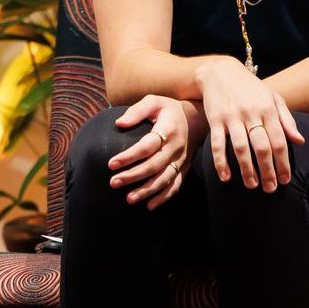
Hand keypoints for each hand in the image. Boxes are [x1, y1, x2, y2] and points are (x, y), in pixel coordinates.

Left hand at [109, 95, 198, 210]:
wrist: (197, 118)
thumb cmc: (169, 109)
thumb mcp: (154, 101)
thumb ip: (136, 111)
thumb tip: (119, 123)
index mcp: (168, 130)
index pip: (147, 146)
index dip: (129, 156)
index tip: (111, 164)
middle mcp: (176, 147)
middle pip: (154, 166)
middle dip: (133, 176)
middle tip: (113, 183)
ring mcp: (182, 159)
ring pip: (164, 179)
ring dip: (147, 190)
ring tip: (129, 199)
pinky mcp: (184, 168)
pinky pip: (176, 185)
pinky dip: (164, 197)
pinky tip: (150, 206)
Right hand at [194, 57, 303, 191]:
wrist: (220, 72)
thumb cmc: (250, 88)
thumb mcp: (272, 98)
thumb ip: (286, 120)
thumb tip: (300, 141)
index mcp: (268, 109)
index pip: (279, 141)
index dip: (283, 163)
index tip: (285, 180)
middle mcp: (251, 113)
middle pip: (262, 147)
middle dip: (268, 170)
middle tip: (270, 189)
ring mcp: (232, 117)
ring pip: (241, 148)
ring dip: (247, 169)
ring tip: (252, 186)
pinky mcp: (214, 119)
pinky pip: (218, 144)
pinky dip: (221, 161)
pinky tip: (225, 176)